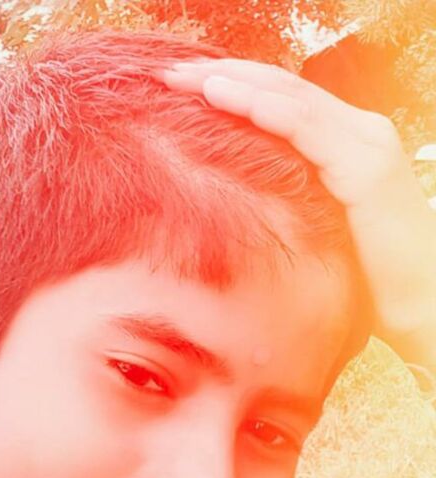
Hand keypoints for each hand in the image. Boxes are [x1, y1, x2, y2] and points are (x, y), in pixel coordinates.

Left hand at [161, 59, 435, 368]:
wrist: (419, 302)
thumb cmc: (363, 275)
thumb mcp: (315, 226)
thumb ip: (287, 199)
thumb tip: (233, 201)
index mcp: (342, 144)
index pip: (280, 102)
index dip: (231, 88)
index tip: (179, 88)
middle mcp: (357, 132)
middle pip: (280, 89)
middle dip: (222, 76)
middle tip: (168, 73)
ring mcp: (366, 144)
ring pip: (290, 99)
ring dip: (234, 84)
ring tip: (187, 79)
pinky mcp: (367, 167)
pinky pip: (308, 128)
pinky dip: (266, 110)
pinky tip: (225, 97)